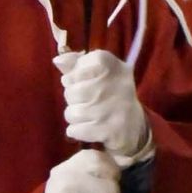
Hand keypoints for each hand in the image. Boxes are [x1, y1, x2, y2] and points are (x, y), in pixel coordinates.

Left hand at [56, 47, 149, 166]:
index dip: (74, 78)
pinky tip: (88, 127)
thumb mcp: (98, 71)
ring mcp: (112, 108)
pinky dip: (76, 131)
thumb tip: (57, 61)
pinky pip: (75, 130)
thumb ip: (76, 63)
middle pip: (70, 92)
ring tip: (87, 115)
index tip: (84, 82)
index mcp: (112, 65)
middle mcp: (114, 84)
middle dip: (73, 99)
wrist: (133, 124)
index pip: (75, 69)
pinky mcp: (109, 130)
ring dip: (74, 116)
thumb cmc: (110, 93)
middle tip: (87, 101)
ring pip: (71, 113)